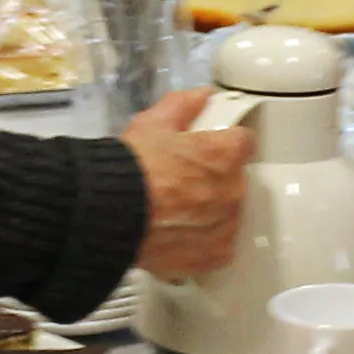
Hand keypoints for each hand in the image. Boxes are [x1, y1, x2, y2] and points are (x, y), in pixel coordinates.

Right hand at [126, 91, 257, 278]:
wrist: (110, 214)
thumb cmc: (132, 167)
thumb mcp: (152, 124)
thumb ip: (183, 106)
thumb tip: (201, 96)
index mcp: (225, 155)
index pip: (242, 142)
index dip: (223, 142)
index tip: (206, 148)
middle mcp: (233, 191)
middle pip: (234, 180)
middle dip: (214, 178)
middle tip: (181, 180)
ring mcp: (225, 227)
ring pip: (227, 213)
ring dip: (210, 211)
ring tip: (176, 211)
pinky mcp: (213, 256)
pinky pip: (217, 245)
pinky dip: (202, 240)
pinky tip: (179, 234)